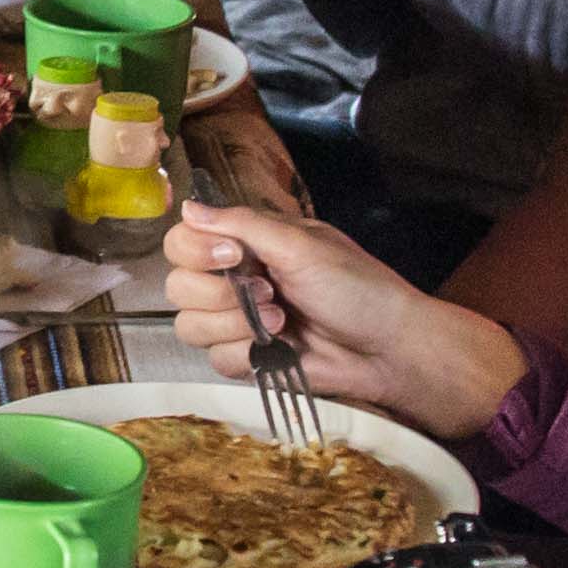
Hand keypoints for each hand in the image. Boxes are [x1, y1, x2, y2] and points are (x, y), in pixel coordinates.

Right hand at [161, 199, 531, 436]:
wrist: (388, 348)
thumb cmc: (356, 287)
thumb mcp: (301, 245)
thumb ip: (242, 224)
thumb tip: (188, 207)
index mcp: (247, 244)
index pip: (183, 240)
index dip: (197, 250)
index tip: (235, 256)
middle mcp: (236, 279)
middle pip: (179, 286)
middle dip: (221, 294)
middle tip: (270, 293)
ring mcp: (238, 322)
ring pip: (190, 325)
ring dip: (235, 326)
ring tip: (281, 322)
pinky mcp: (247, 359)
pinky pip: (215, 360)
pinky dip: (247, 355)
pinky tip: (280, 349)